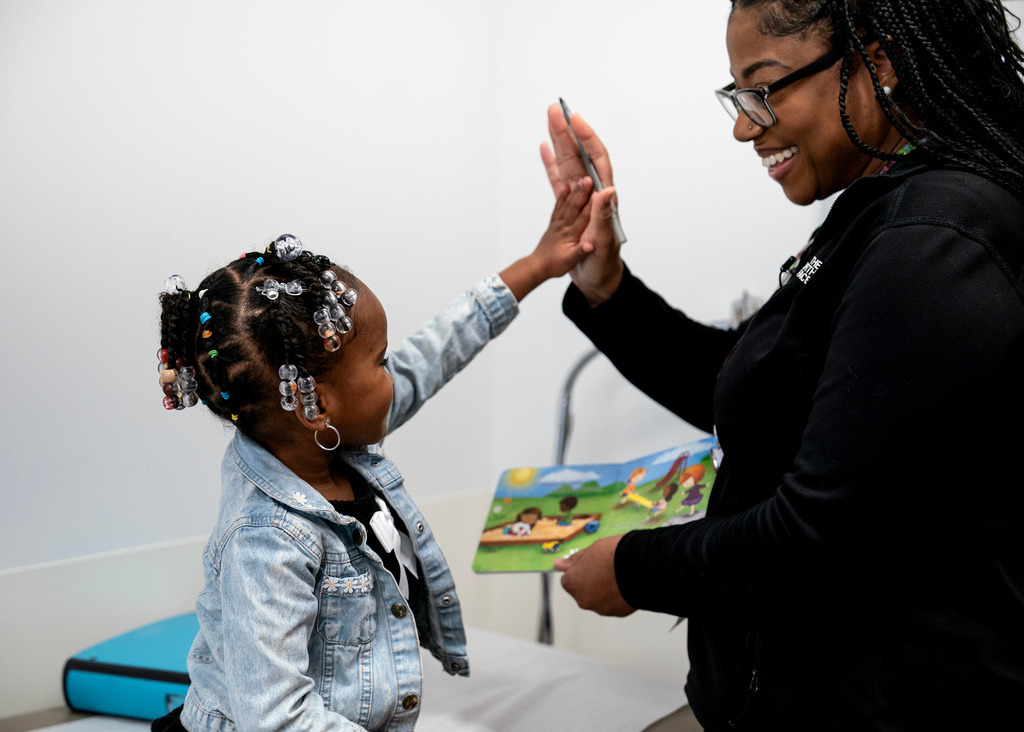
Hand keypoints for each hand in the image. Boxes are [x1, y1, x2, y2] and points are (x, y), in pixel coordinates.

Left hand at [498, 176, 594, 301]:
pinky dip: (561, 197)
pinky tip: (564, 188)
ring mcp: (557, 224)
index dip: (592, 205)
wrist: (537, 267)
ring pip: (567, 204)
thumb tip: (591, 245)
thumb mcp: (570, 261)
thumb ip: (580, 252)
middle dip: (582, 192)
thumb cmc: (554, 265)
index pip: (583, 218)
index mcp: (570, 235)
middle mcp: (564, 227)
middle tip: (589, 178)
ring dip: (574, 191)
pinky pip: (558, 208)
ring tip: (581, 179)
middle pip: (574, 206)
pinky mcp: (553, 225)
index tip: (599, 193)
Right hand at [541, 104, 623, 305]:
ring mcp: (580, 197)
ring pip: (568, 163)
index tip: (576, 120)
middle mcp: (593, 192)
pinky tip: (544, 149)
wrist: (598, 280)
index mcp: (604, 198)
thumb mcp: (604, 244)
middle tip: (556, 109)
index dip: (588, 139)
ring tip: (549, 118)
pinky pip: (558, 179)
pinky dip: (551, 164)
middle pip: (580, 155)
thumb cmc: (604, 265)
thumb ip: (604, 218)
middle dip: (568, 131)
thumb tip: (607, 189)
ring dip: (559, 141)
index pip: (598, 160)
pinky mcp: (569, 206)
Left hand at [553, 535, 635, 616]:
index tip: (590, 565)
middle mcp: (583, 600)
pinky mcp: (617, 613)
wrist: (641, 566)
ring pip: (598, 599)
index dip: (580, 571)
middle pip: (583, 591)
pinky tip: (625, 584)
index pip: (569, 579)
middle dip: (591, 582)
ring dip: (604, 590)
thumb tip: (558, 565)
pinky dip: (617, 597)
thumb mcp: (590, 550)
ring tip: (618, 575)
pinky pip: (613, 604)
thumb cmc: (614, 555)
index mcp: (573, 583)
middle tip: (605, 569)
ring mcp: (600, 608)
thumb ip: (574, 560)